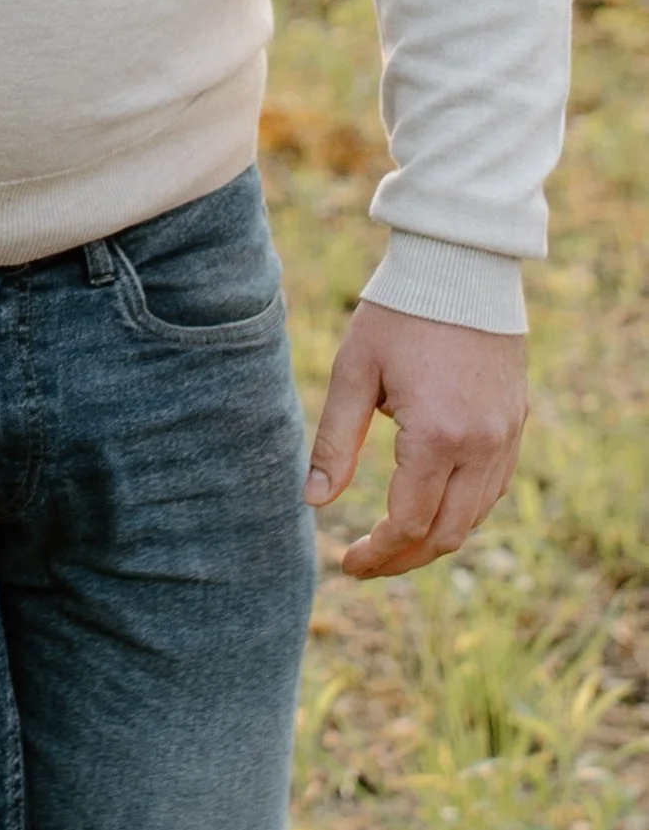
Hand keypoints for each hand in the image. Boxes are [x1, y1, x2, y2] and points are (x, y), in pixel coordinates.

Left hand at [305, 300, 528, 578]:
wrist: (461, 266)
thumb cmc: (399, 313)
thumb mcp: (354, 372)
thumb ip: (335, 442)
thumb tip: (314, 502)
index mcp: (437, 437)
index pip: (409, 524)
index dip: (377, 554)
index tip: (345, 563)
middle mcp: (482, 446)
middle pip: (447, 534)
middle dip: (403, 558)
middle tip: (363, 563)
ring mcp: (505, 436)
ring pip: (475, 516)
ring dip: (434, 538)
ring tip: (391, 542)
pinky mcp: (515, 423)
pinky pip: (493, 487)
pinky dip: (462, 510)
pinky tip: (430, 507)